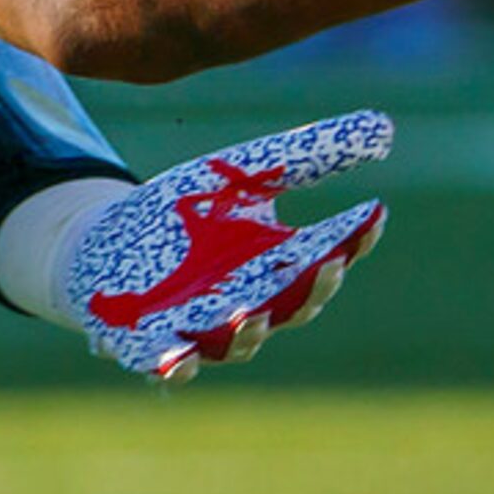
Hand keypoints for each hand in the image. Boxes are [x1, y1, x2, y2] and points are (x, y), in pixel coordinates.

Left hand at [65, 111, 391, 384]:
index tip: (372, 212)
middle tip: (328, 265)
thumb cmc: (192, 212)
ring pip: (231, 340)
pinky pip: (163, 361)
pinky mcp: (146, 342)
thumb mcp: (248, 173)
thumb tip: (384, 128)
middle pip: (288, 303)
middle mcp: (249, 305)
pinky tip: (177, 364)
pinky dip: (172, 366)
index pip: (326, 254)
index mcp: (279, 266)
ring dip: (243, 333)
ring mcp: (199, 328)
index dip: (351, 239)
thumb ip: (307, 156)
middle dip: (309, 289)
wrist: (109, 244)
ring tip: (250, 318)